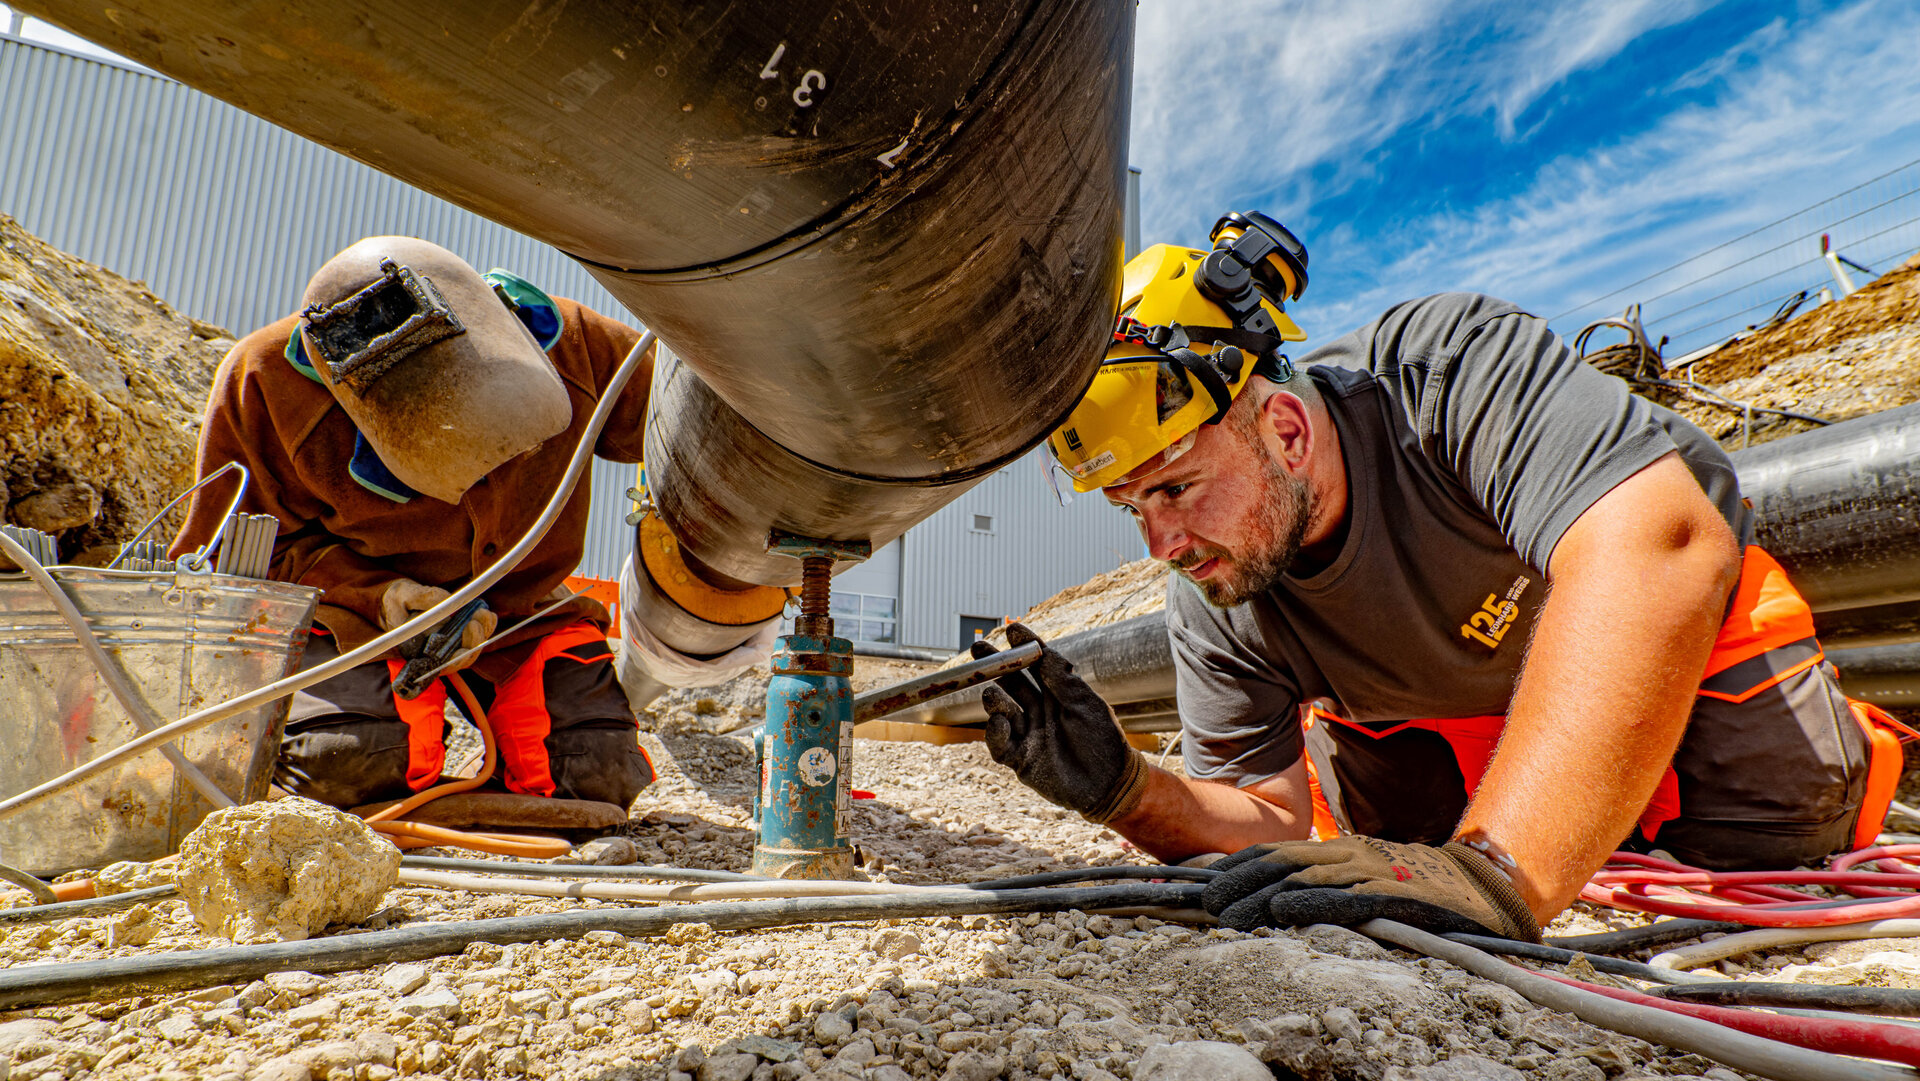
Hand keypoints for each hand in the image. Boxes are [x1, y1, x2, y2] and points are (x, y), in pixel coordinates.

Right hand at [378, 579, 497, 653]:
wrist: (398, 602)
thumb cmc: (397, 601)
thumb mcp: (403, 594)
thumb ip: (421, 597)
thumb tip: (445, 599)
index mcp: (416, 651)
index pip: (438, 665)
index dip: (455, 660)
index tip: (463, 648)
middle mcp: (434, 654)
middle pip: (460, 659)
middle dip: (473, 642)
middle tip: (477, 621)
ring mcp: (447, 646)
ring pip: (471, 649)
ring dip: (482, 634)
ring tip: (485, 614)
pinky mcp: (457, 636)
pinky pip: (475, 637)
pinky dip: (485, 628)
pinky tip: (488, 615)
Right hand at [971, 623, 1146, 823]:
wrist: (1109, 786)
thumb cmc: (1104, 742)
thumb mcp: (1086, 705)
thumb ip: (1063, 680)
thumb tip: (1043, 651)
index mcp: (1059, 694)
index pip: (1036, 666)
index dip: (1023, 647)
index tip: (1011, 629)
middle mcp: (1040, 711)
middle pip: (1012, 683)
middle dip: (994, 666)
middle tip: (978, 648)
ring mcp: (1029, 734)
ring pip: (1002, 711)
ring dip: (994, 699)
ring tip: (991, 693)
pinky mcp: (1021, 759)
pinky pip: (1000, 744)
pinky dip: (994, 732)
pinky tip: (999, 723)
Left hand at [1199, 835, 1540, 940]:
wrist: (1475, 888)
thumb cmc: (1411, 886)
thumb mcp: (1360, 878)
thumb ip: (1323, 883)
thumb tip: (1275, 900)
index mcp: (1337, 848)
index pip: (1276, 850)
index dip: (1238, 866)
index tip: (1207, 885)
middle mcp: (1348, 853)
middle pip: (1280, 862)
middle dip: (1239, 883)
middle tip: (1208, 906)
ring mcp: (1369, 871)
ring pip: (1304, 877)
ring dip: (1261, 896)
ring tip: (1229, 916)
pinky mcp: (1392, 894)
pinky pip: (1346, 897)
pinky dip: (1312, 901)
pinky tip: (1284, 909)